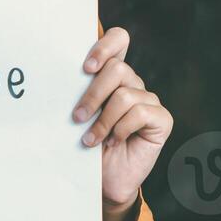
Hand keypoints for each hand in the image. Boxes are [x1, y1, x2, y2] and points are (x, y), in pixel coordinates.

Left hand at [74, 28, 172, 220]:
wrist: (103, 181)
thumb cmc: (87, 146)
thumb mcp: (78, 116)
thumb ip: (77, 93)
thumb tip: (59, 77)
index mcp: (113, 76)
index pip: (119, 39)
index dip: (105, 46)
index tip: (85, 68)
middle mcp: (133, 83)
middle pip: (117, 69)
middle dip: (93, 94)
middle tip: (77, 118)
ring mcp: (149, 100)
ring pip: (125, 95)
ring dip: (103, 120)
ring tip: (91, 139)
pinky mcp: (161, 119)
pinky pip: (140, 113)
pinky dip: (121, 129)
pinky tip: (114, 142)